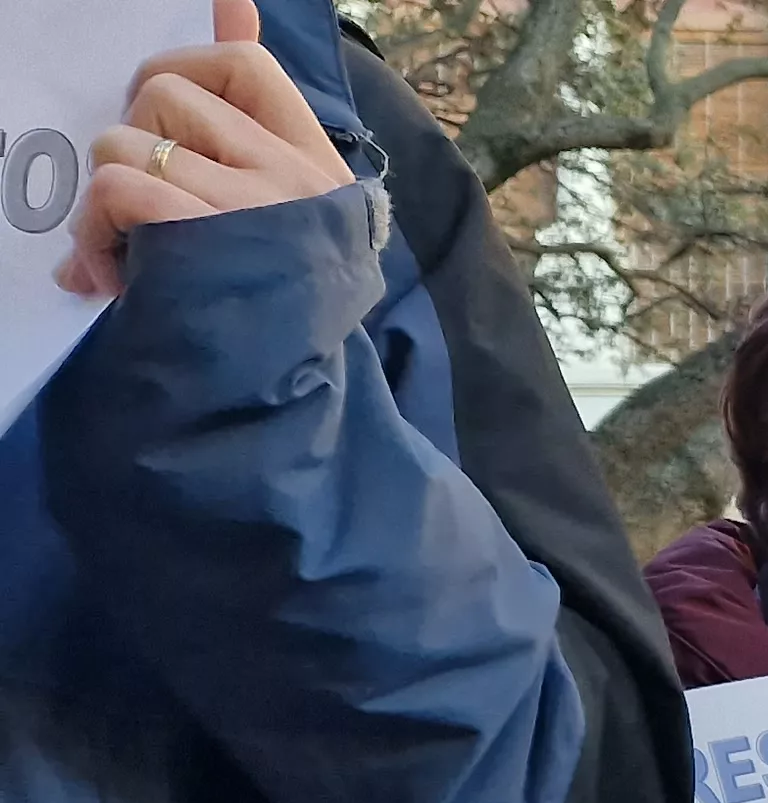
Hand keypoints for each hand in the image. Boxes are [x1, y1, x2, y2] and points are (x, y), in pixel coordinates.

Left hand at [61, 1, 356, 296]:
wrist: (276, 416)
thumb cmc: (270, 316)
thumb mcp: (283, 214)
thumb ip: (251, 117)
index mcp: (317, 168)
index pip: (246, 66)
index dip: (188, 64)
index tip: (158, 109)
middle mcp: (293, 178)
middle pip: (168, 95)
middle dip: (131, 141)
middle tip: (141, 207)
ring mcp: (252, 206)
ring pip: (127, 140)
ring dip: (102, 199)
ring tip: (122, 254)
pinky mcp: (202, 235)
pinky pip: (115, 185)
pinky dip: (93, 230)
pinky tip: (110, 276)